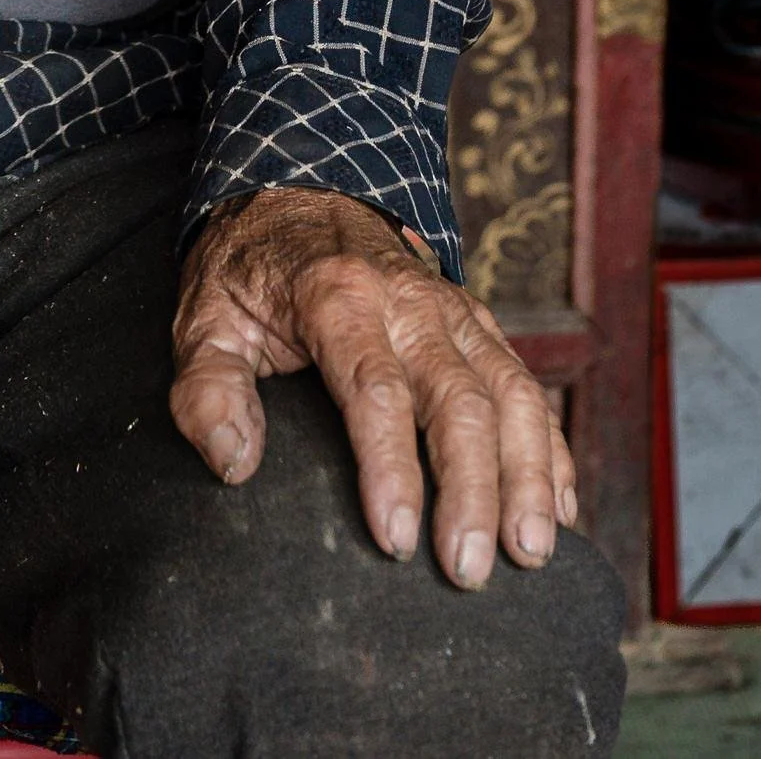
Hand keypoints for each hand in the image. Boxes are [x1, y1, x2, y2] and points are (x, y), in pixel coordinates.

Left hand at [170, 185, 575, 588]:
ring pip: (509, 390)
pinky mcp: (477, 320)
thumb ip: (208, 389)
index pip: (375, 390)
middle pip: (457, 398)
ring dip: (526, 474)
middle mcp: (407, 299)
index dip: (390, 469)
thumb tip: (234, 463)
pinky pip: (526, 382)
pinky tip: (557, 509)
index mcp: (336, 296)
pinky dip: (549, 446)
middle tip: (468, 571)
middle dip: (471, 490)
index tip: (395, 539)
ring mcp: (452, 308)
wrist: (298, 189)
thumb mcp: (203, 317)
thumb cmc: (250, 269)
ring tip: (530, 552)